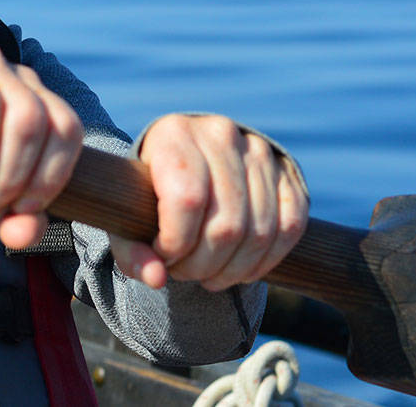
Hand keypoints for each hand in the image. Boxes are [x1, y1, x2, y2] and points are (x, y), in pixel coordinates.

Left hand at [110, 113, 308, 290]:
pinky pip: (290, 225)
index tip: (163, 256)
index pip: (187, 200)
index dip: (176, 243)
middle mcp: (219, 134)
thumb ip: (130, 252)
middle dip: (204, 264)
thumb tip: (157, 280)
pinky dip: (267, 260)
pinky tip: (242, 271)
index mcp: (174, 134)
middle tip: (185, 273)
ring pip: (259, 231)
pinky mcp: (285, 169)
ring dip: (234, 270)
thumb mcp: (125, 219)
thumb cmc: (148, 194)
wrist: (182, 162)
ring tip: (209, 275)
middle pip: (226, 223)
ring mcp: (257, 149)